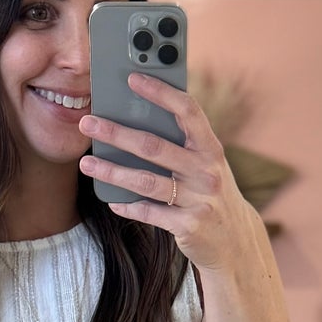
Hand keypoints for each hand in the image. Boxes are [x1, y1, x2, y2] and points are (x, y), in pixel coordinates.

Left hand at [78, 72, 259, 275]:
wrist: (235, 242)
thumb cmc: (210, 195)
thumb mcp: (206, 166)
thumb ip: (183, 145)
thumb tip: (136, 120)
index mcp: (211, 149)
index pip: (187, 111)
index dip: (161, 93)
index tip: (132, 78)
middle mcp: (207, 172)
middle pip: (154, 146)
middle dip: (117, 133)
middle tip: (88, 123)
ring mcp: (199, 200)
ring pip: (145, 181)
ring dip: (112, 171)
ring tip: (87, 163)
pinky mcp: (189, 226)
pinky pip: (149, 213)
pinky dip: (128, 207)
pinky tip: (112, 202)